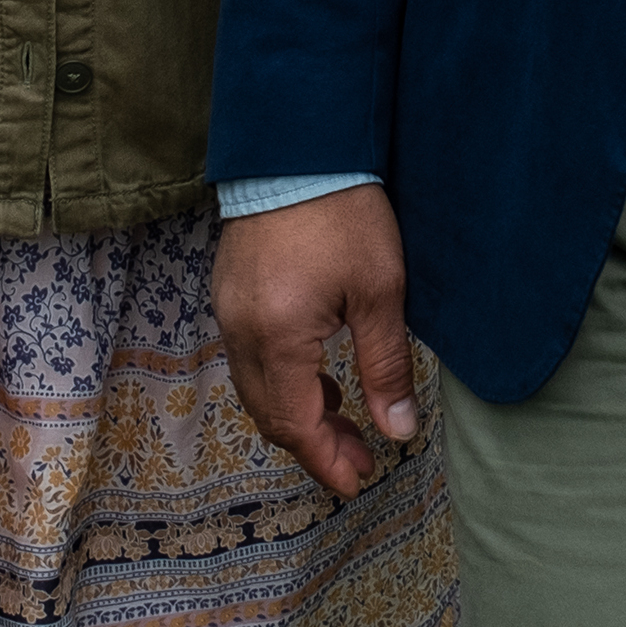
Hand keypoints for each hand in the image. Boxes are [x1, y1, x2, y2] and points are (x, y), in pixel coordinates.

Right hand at [212, 185, 419, 497]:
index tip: (357, 482)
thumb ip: (385, 367)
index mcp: (278, 338)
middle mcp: (241, 332)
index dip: (326, 461)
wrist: (300, 144)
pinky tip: (317, 373)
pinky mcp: (229, 290)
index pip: (296, 424)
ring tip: (344, 418)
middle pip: (269, 414)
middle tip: (358, 458)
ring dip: (295, 412)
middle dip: (313, 444)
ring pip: (255, 387)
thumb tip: (397, 431)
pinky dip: (280, 379)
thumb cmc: (345, 212)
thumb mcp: (380, 292)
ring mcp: (228, 310)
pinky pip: (248, 356)